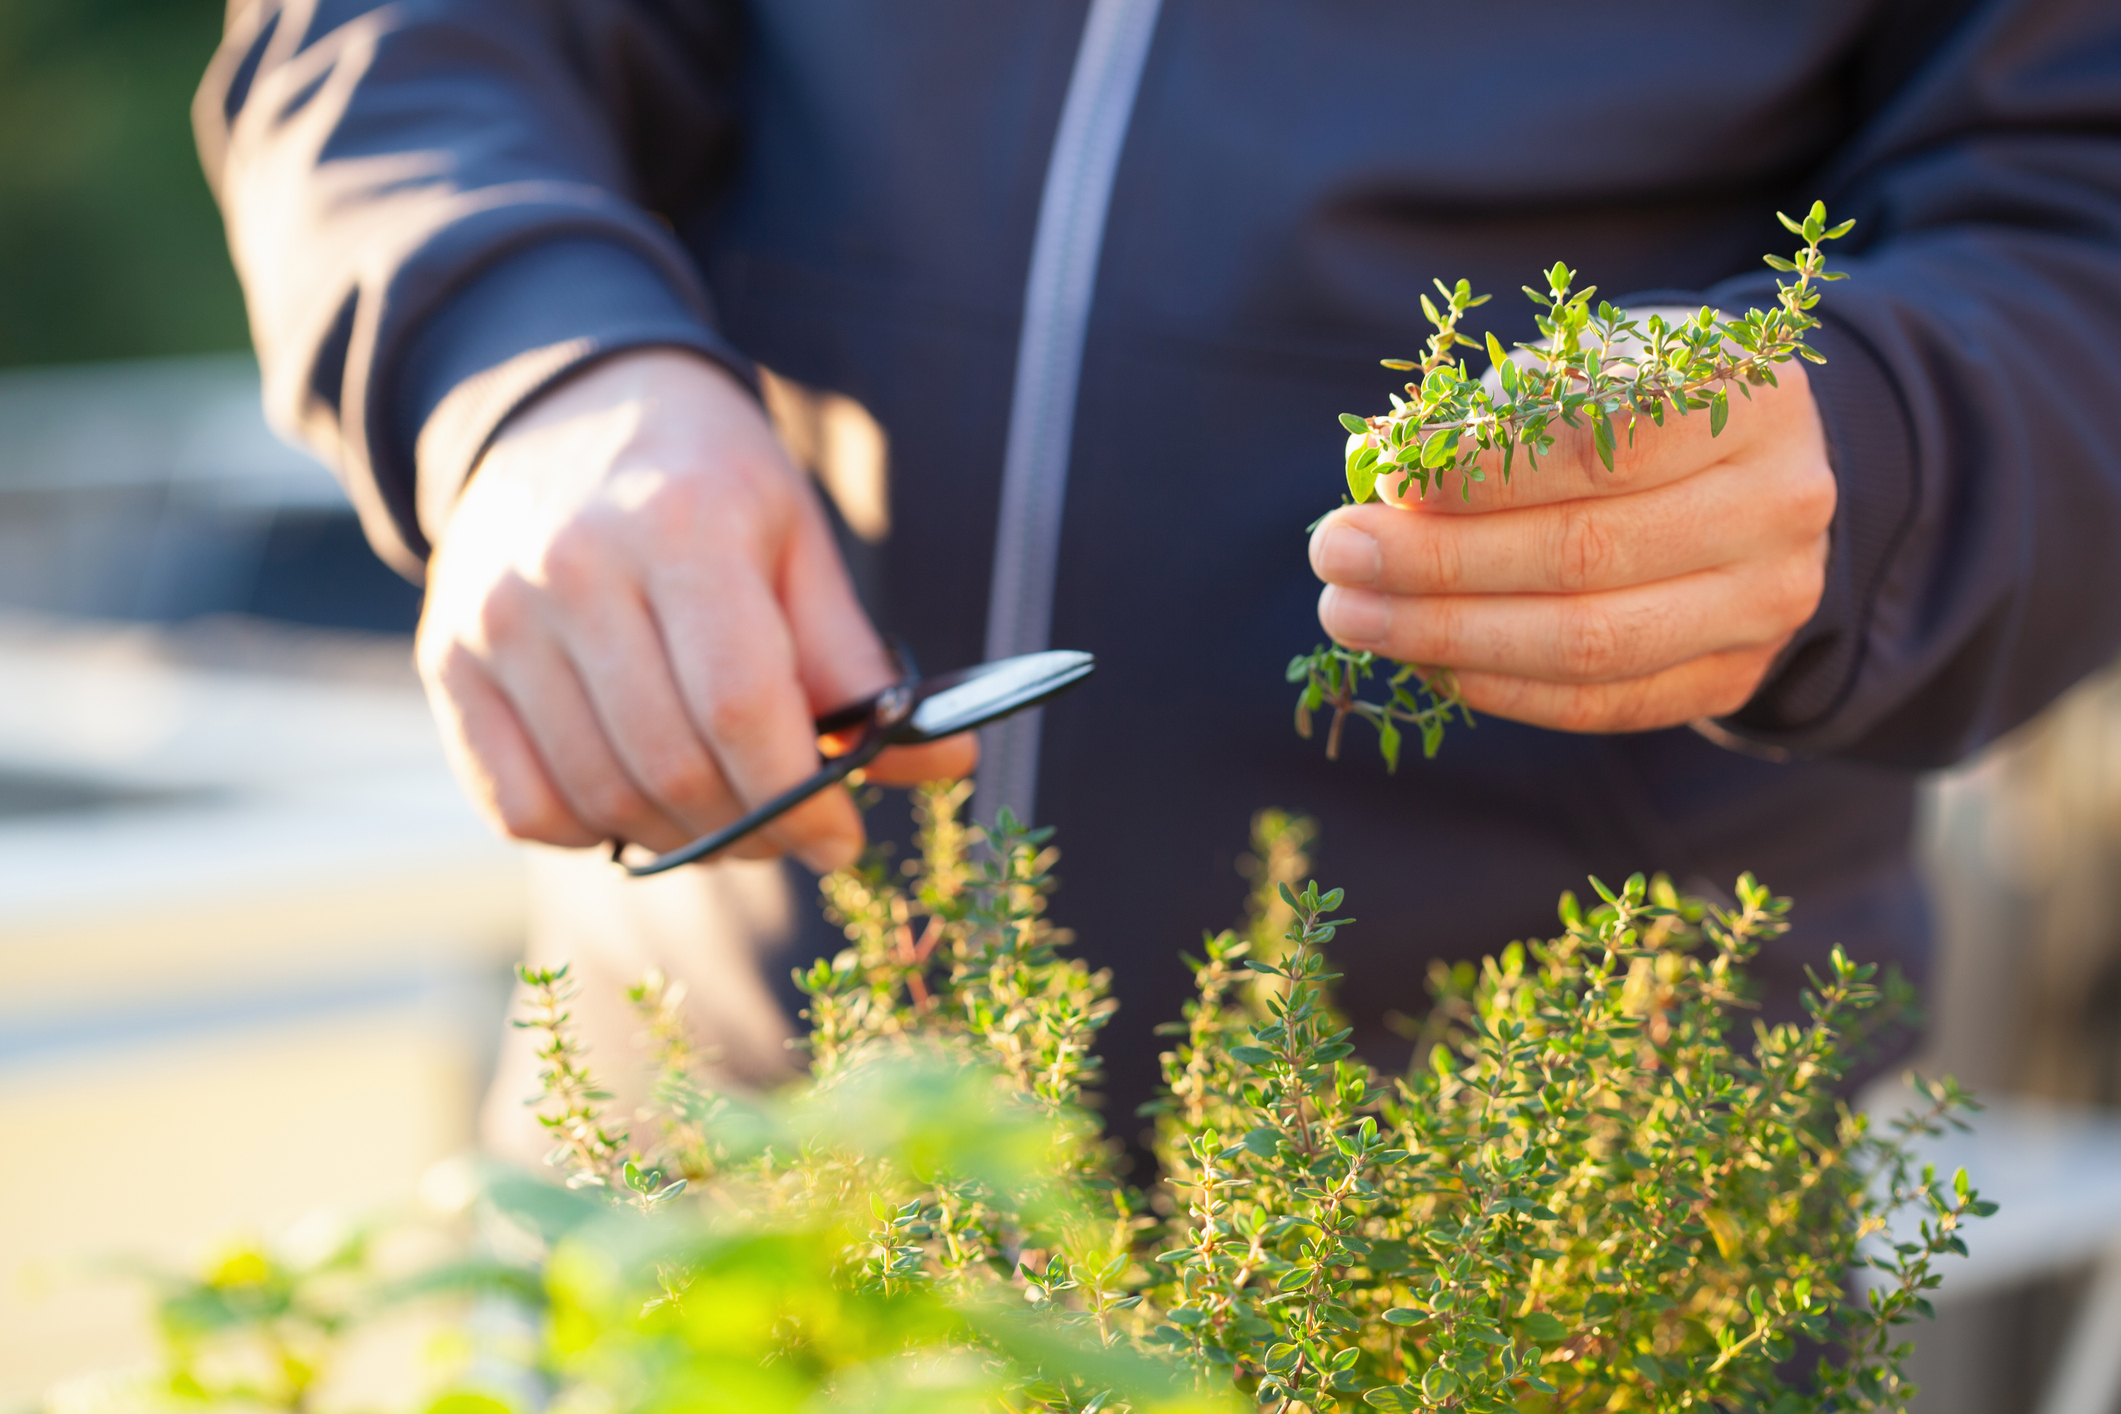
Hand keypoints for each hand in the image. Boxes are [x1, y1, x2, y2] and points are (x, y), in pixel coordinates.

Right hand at [417, 349, 973, 870]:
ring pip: (599, 797)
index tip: (842, 839)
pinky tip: (636, 800)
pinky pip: (521, 805)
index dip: (802, 798)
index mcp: (681, 528)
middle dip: (753, 831)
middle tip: (792, 833)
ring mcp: (496, 621)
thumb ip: (857, 660)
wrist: (564, 408)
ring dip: (680, 841)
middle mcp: (572, 571)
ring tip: (727, 817)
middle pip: (673, 768)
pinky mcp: (446, 662)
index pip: (742, 709)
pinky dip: (590, 831)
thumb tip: (949, 759)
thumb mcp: (797, 540)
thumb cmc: (706, 481)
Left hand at [1308, 363, 1834, 733]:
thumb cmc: (1638, 399)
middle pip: (1585, 553)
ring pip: (1590, 643)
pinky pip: (1602, 703)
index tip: (1385, 482)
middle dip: (1439, 562)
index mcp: (1752, 396)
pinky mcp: (1733, 676)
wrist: (1752, 471)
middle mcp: (1779, 504)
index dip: (1483, 471)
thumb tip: (1385, 465)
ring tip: (1352, 616)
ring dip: (1449, 636)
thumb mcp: (1586, 364)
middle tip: (1335, 554)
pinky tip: (1424, 661)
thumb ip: (1498, 410)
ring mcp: (1767, 604)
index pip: (1603, 444)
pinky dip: (1501, 687)